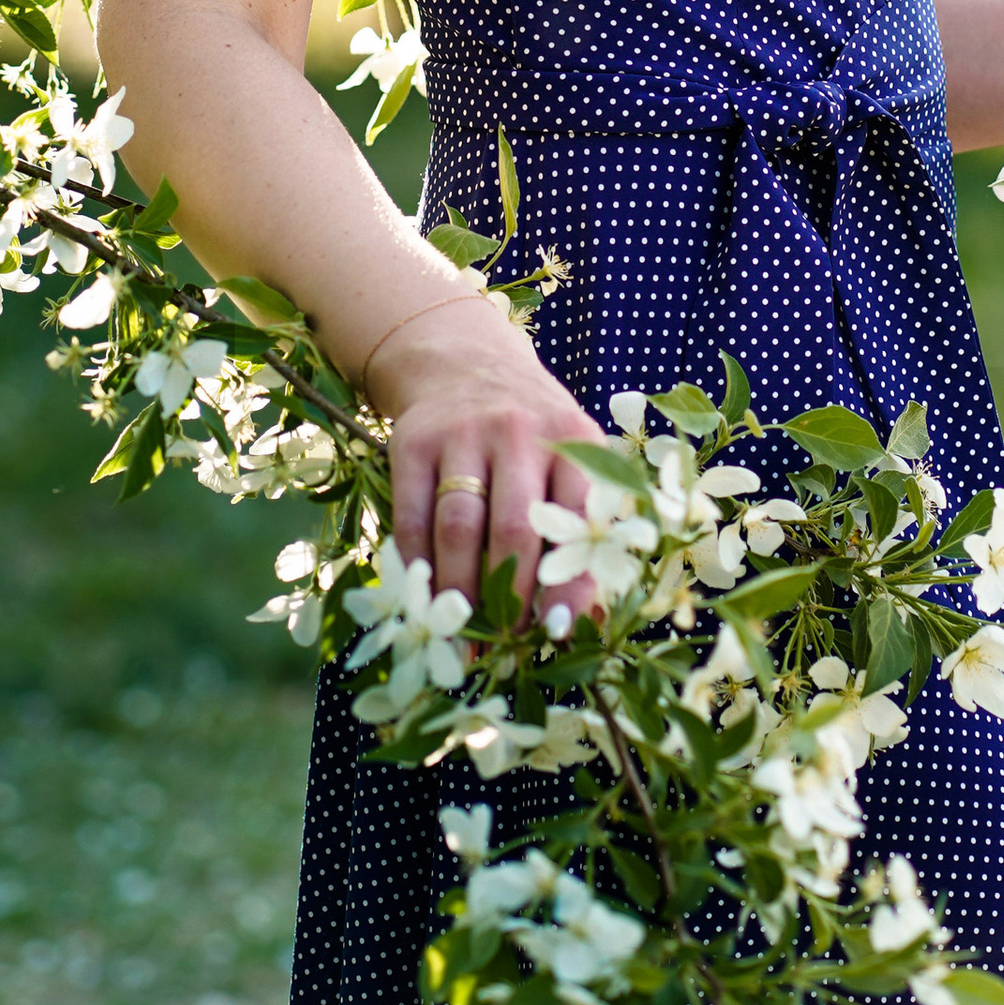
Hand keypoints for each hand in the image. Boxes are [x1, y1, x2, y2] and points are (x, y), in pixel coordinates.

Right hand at [359, 291, 604, 615]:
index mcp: (574, 440)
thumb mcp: (569, 460)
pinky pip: (413, 516)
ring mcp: (463, 433)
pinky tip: (426, 596)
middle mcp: (520, 431)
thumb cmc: (531, 434)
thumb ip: (582, 529)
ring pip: (460, 528)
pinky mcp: (413, 441)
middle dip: (509, 596)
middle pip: (514, 529)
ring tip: (463, 635)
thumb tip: (590, 622)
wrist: (464, 361)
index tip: (558, 633)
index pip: (577, 521)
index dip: (568, 582)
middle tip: (505, 643)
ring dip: (460, 591)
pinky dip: (418, 565)